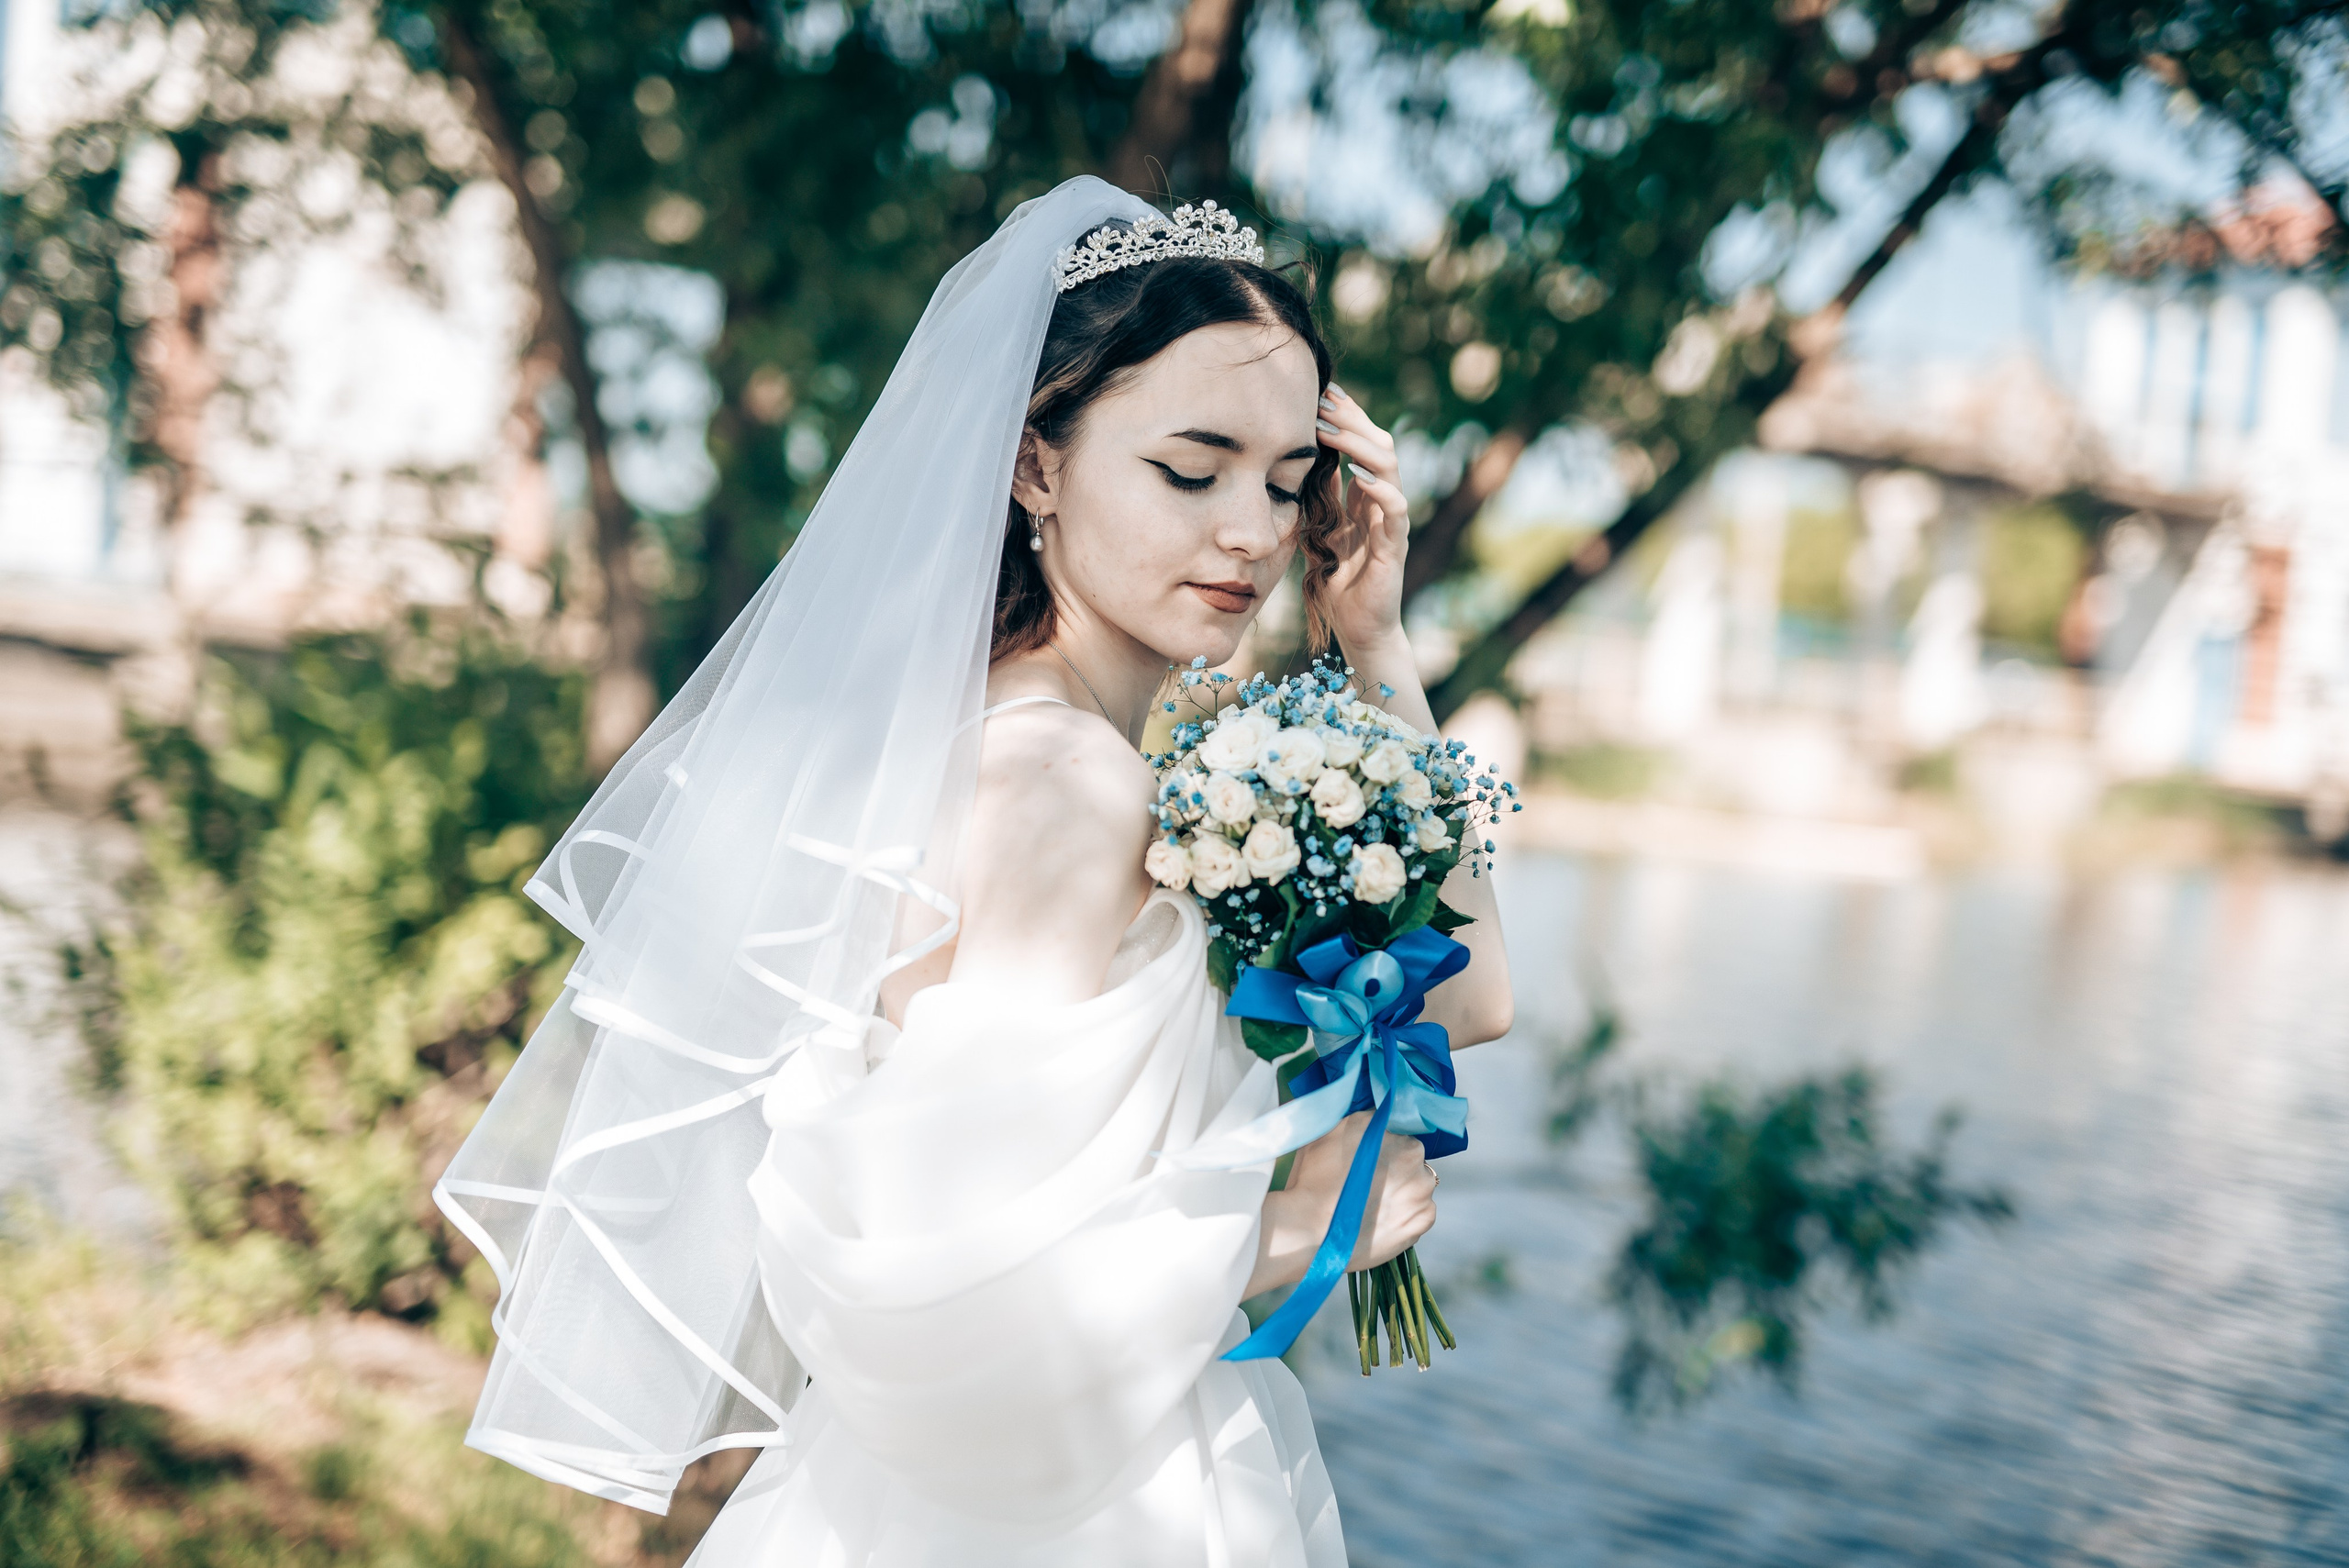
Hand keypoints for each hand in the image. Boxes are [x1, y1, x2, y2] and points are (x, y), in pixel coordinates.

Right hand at [1247, 1110, 1437, 1296]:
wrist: (1309, 1229)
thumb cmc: (1313, 1179)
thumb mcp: (1330, 1130)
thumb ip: (1361, 1119)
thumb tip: (1373, 1114)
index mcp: (1396, 1133)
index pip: (1399, 1135)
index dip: (1383, 1147)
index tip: (1367, 1160)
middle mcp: (1416, 1159)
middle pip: (1411, 1160)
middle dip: (1394, 1168)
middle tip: (1367, 1183)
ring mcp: (1422, 1192)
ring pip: (1416, 1186)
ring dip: (1402, 1191)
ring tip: (1371, 1205)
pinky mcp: (1423, 1221)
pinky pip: (1420, 1213)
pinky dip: (1405, 1215)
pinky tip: (1381, 1219)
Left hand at [1312, 385, 1409, 656]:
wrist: (1359, 629)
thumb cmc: (1340, 582)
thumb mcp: (1321, 529)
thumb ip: (1320, 497)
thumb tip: (1304, 459)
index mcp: (1365, 496)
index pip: (1361, 443)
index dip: (1345, 416)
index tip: (1319, 392)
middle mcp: (1383, 502)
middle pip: (1379, 444)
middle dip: (1352, 419)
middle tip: (1322, 400)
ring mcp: (1392, 522)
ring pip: (1389, 468)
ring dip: (1360, 444)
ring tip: (1331, 430)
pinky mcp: (1395, 547)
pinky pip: (1396, 510)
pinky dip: (1380, 489)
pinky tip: (1358, 474)